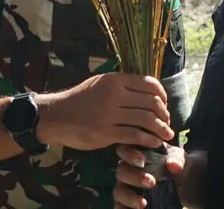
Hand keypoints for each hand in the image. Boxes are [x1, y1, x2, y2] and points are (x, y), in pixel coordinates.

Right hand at [37, 73, 173, 150]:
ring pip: (146, 120)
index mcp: (114, 80)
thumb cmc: (80, 100)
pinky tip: (153, 143)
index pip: (149, 83)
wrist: (56, 116)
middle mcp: (113, 95)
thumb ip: (121, 85)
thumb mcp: (100, 83)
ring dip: (161, 129)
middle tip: (167, 123)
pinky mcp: (104, 133)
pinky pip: (134, 136)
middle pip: (151, 102)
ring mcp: (109, 114)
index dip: (162, 95)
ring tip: (166, 135)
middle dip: (164, 114)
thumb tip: (147, 90)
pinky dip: (148, 140)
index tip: (164, 105)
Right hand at [113, 143, 187, 208]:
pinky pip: (119, 206)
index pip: (125, 150)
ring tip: (143, 203)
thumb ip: (177, 160)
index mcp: (136, 154)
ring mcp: (126, 187)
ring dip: (129, 197)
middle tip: (151, 182)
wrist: (184, 185)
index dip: (130, 155)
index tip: (143, 161)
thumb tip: (173, 165)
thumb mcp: (180, 160)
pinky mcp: (126, 203)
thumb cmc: (176, 167)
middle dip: (134, 177)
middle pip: (121, 171)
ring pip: (119, 191)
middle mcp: (127, 170)